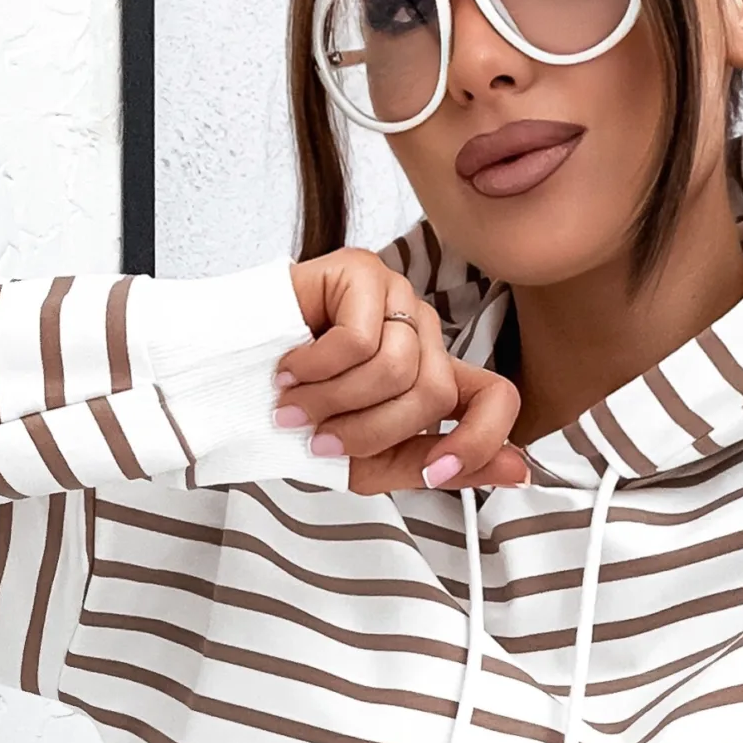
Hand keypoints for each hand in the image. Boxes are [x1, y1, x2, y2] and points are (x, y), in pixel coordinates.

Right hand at [278, 247, 528, 492]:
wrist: (223, 383)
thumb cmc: (292, 419)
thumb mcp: (368, 462)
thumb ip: (435, 465)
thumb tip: (519, 470)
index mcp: (432, 378)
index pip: (498, 398)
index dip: (479, 440)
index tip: (431, 470)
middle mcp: (422, 334)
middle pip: (435, 393)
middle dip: (372, 430)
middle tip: (320, 437)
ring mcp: (395, 297)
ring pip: (397, 368)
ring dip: (333, 402)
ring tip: (294, 406)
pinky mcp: (362, 272)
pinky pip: (360, 339)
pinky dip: (315, 369)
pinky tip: (288, 370)